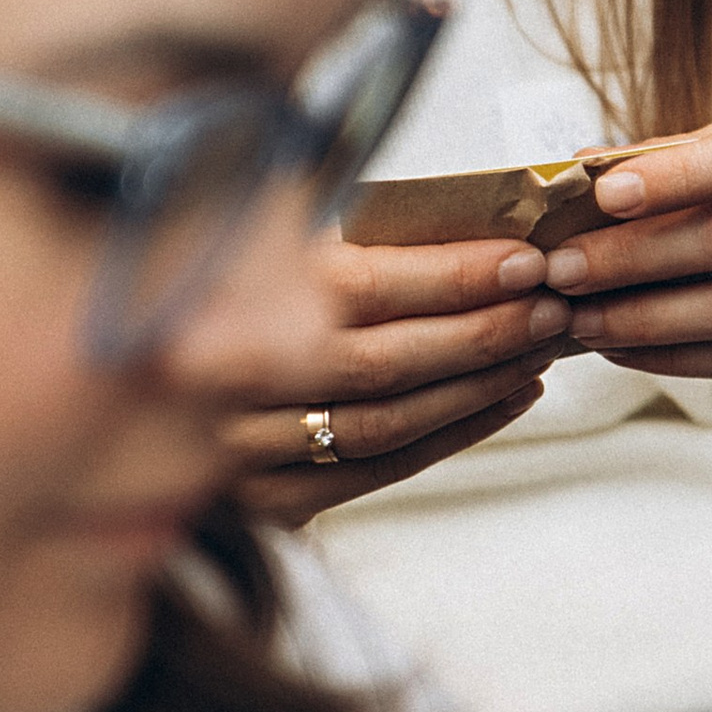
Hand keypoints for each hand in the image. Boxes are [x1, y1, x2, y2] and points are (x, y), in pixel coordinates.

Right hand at [222, 236, 568, 521]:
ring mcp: (246, 452)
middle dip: (484, 332)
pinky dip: (457, 432)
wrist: (159, 391)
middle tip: (552, 304)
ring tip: (541, 346)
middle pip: (385, 363)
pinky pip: (380, 469)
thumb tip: (483, 210)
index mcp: (231, 298)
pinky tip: (509, 395)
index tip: (526, 259)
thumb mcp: (281, 233)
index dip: (453, 277)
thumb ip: (358, 228)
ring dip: (480, 385)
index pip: (365, 289)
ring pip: (388, 422)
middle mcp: (232, 383)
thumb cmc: (244, 286)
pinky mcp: (272, 501)